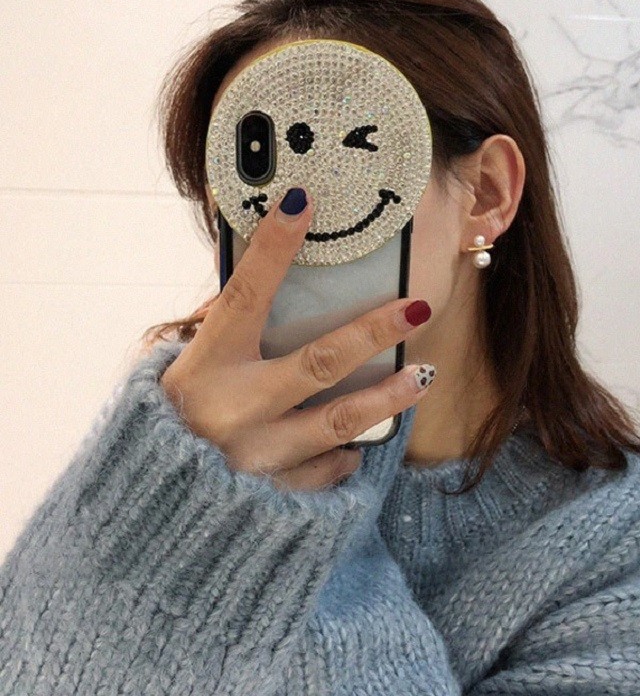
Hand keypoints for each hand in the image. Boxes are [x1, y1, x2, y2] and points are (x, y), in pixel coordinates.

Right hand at [159, 187, 434, 491]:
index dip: (275, 248)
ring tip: (423, 376)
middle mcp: (233, 408)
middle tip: (417, 308)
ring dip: (387, 397)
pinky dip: (344, 456)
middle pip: (319, 362)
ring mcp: (255, 455)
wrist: (147, 506)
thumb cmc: (167, 422)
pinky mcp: (270, 494)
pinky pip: (323, 471)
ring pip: (338, 421)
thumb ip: (220, 331)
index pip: (245, 294)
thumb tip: (260, 283)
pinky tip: (357, 445)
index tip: (303, 202)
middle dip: (372, 332)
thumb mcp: (180, 369)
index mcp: (205, 366)